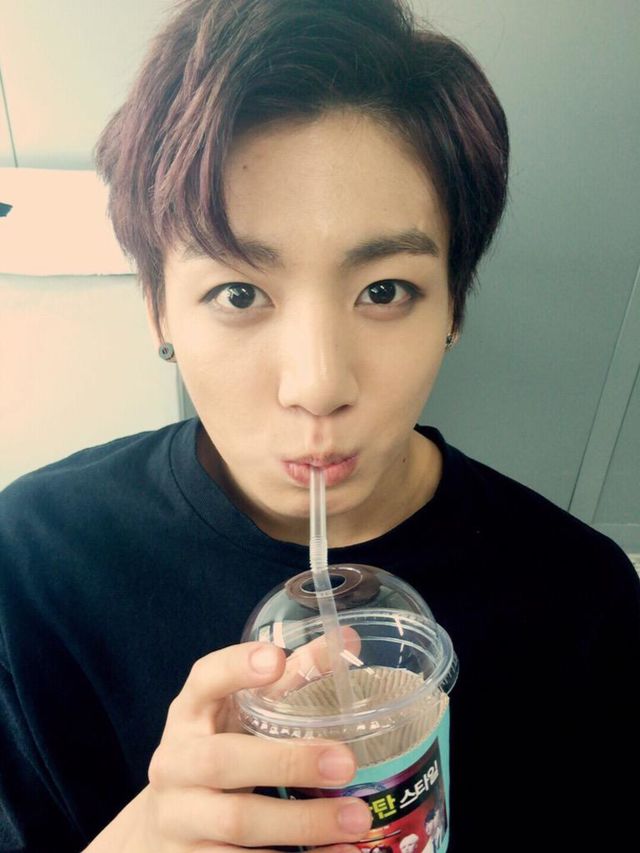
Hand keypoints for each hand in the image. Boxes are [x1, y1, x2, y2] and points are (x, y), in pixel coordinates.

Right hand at [133, 636, 371, 852]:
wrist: (163, 827)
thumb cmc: (216, 752)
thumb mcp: (240, 716)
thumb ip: (289, 679)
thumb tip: (346, 639)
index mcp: (189, 714)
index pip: (204, 680)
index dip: (235, 667)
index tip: (275, 659)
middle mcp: (176, 763)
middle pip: (222, 760)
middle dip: (287, 762)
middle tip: (346, 763)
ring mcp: (178, 817)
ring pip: (237, 822)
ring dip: (302, 822)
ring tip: (357, 818)